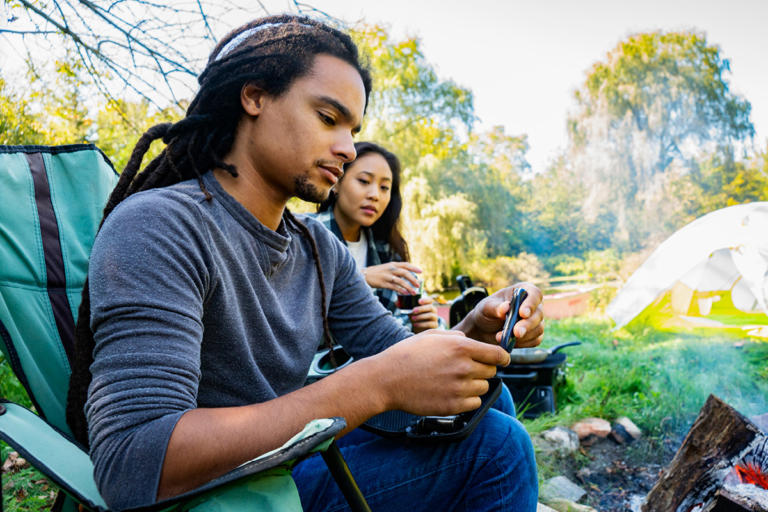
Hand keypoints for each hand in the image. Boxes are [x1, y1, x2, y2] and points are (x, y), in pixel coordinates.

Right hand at [363, 262, 421, 293]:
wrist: (365, 275)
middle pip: (405, 273)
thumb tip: (407, 274)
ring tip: (414, 292)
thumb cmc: (378, 272)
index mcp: (393, 264)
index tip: (421, 272)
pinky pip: (394, 287)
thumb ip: (397, 270)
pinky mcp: (383, 283)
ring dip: (408, 287)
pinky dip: (401, 290)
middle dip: (413, 279)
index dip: (414, 268)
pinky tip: (405, 293)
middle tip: (418, 285)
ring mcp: (387, 276)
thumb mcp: (388, 268)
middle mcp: (391, 269)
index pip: (406, 265)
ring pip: (400, 281)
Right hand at [371, 330, 509, 415]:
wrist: (387, 379)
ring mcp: (459, 388)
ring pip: (483, 387)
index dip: (502, 357)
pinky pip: (474, 403)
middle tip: (466, 370)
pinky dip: (468, 399)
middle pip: (492, 371)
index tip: (501, 360)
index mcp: (461, 347)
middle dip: (483, 369)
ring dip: (475, 385)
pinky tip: (452, 393)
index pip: (498, 355)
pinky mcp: (453, 406)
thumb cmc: (407, 354)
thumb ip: (455, 336)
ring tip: (455, 381)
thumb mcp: (431, 335)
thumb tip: (469, 340)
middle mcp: (464, 367)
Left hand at [409, 296, 439, 332]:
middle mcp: (433, 310)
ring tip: (413, 318)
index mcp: (428, 305)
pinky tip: (415, 324)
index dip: (425, 300)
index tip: (419, 301)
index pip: (430, 300)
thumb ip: (410, 309)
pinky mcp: (435, 325)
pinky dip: (421, 324)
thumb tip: (403, 306)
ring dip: (421, 316)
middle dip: (421, 308)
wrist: (420, 329)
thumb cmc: (416, 318)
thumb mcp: (413, 313)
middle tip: (413, 310)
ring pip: (430, 315)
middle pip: (430, 307)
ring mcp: (435, 317)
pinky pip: (429, 324)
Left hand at [454, 282, 543, 348]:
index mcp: (524, 291)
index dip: (531, 304)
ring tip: (501, 337)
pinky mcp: (534, 334)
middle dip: (527, 325)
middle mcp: (533, 305)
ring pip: (538, 329)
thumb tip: (506, 307)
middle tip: (516, 332)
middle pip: (538, 314)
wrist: (484, 329)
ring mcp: (535, 320)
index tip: (522, 313)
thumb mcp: (486, 308)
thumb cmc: (486, 312)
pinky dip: (522, 343)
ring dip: (522, 336)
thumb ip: (495, 307)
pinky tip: (509, 342)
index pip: (535, 294)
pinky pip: (535, 340)